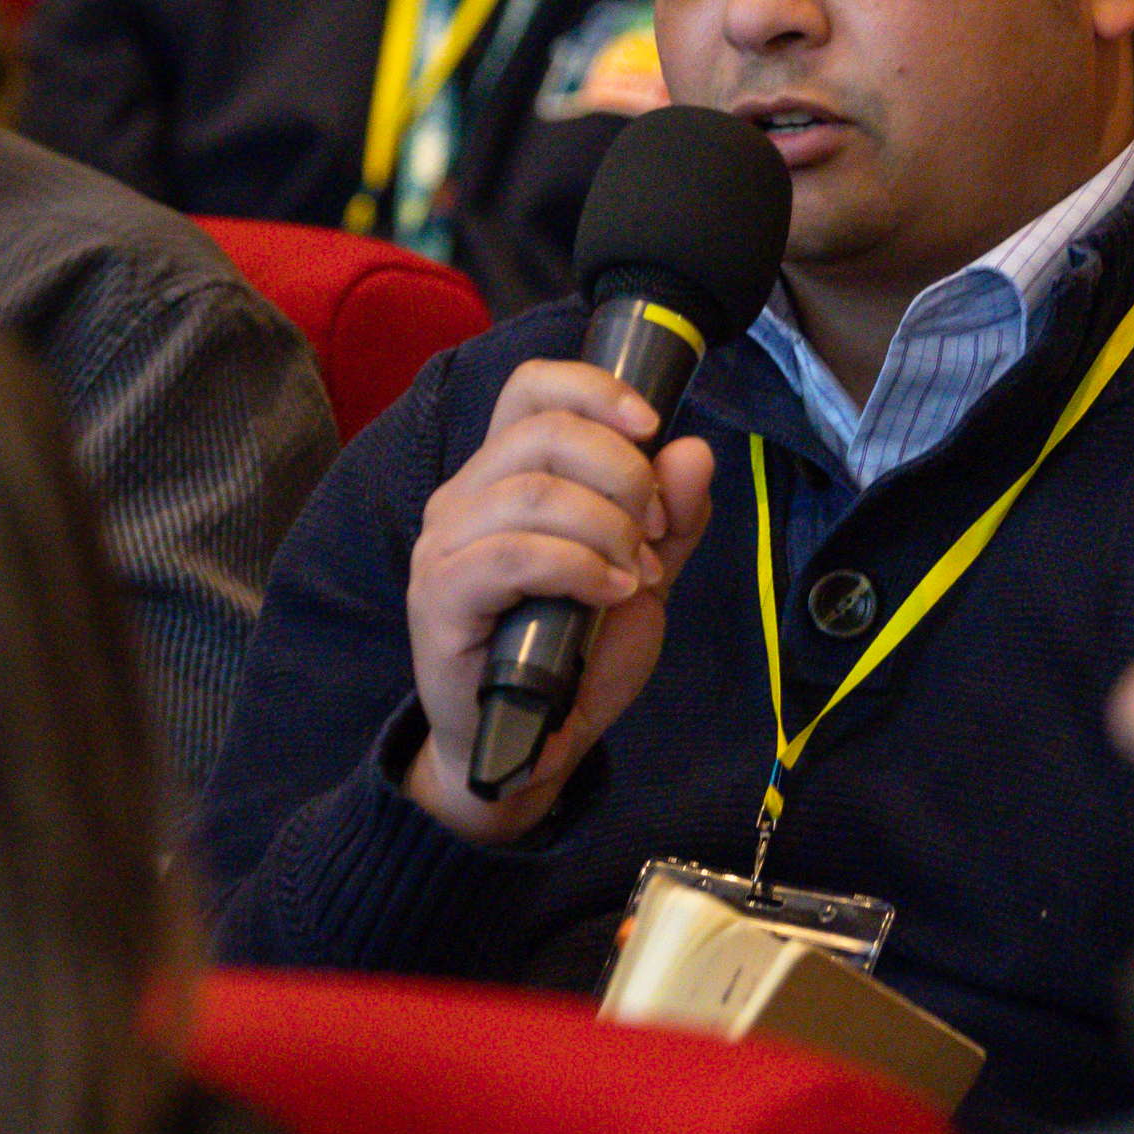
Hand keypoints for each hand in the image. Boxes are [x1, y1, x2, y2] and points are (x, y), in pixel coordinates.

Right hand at [402, 359, 715, 844]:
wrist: (535, 746)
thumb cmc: (576, 655)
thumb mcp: (644, 575)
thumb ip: (672, 518)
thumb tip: (693, 451)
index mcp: (507, 474)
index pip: (533, 387)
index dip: (596, 390)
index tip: (652, 428)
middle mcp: (464, 496)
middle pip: (544, 431)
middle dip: (623, 474)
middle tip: (655, 533)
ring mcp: (444, 545)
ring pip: (532, 491)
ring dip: (607, 528)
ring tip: (636, 574)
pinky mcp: (440, 598)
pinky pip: (512, 555)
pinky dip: (578, 567)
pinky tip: (611, 594)